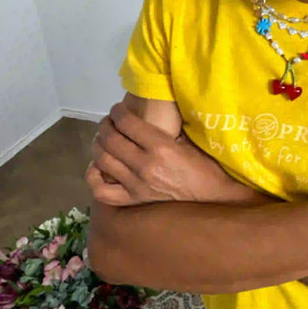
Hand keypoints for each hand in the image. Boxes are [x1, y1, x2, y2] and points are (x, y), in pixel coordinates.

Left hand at [86, 100, 208, 206]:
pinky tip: (98, 167)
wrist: (214, 197)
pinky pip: (102, 191)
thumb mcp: (190, 139)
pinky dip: (94, 177)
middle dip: (105, 125)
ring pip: (102, 160)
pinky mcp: (134, 200)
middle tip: (110, 121)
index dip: (117, 111)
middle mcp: (145, 166)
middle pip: (110, 139)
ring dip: (98, 144)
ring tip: (104, 138)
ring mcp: (137, 185)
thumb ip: (168, 126)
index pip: (126, 123)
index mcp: (161, 147)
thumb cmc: (206, 165)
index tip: (118, 108)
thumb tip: (151, 108)